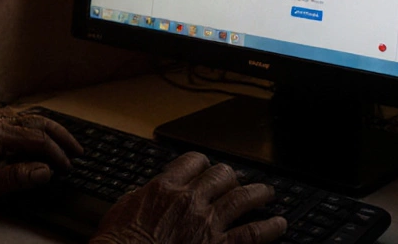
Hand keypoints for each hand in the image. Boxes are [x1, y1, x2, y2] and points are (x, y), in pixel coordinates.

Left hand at [0, 107, 82, 203]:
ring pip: (27, 117)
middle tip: (76, 149)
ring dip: (48, 128)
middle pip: (37, 122)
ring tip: (62, 141)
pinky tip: (35, 134)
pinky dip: (32, 125)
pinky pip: (15, 118)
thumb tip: (44, 171)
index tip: (67, 167)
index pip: (38, 141)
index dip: (57, 155)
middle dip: (60, 135)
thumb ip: (16, 177)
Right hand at [90, 152, 286, 243]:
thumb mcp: (123, 208)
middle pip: (220, 175)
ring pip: (241, 198)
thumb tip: (146, 192)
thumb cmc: (119, 242)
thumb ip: (142, 196)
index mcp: (164, 187)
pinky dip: (269, 227)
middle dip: (231, 176)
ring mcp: (206, 223)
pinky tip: (279, 224)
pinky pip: (252, 233)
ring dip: (257, 194)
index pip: (192, 162)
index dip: (202, 163)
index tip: (206, 167)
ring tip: (267, 193)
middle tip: (237, 180)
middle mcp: (189, 200)